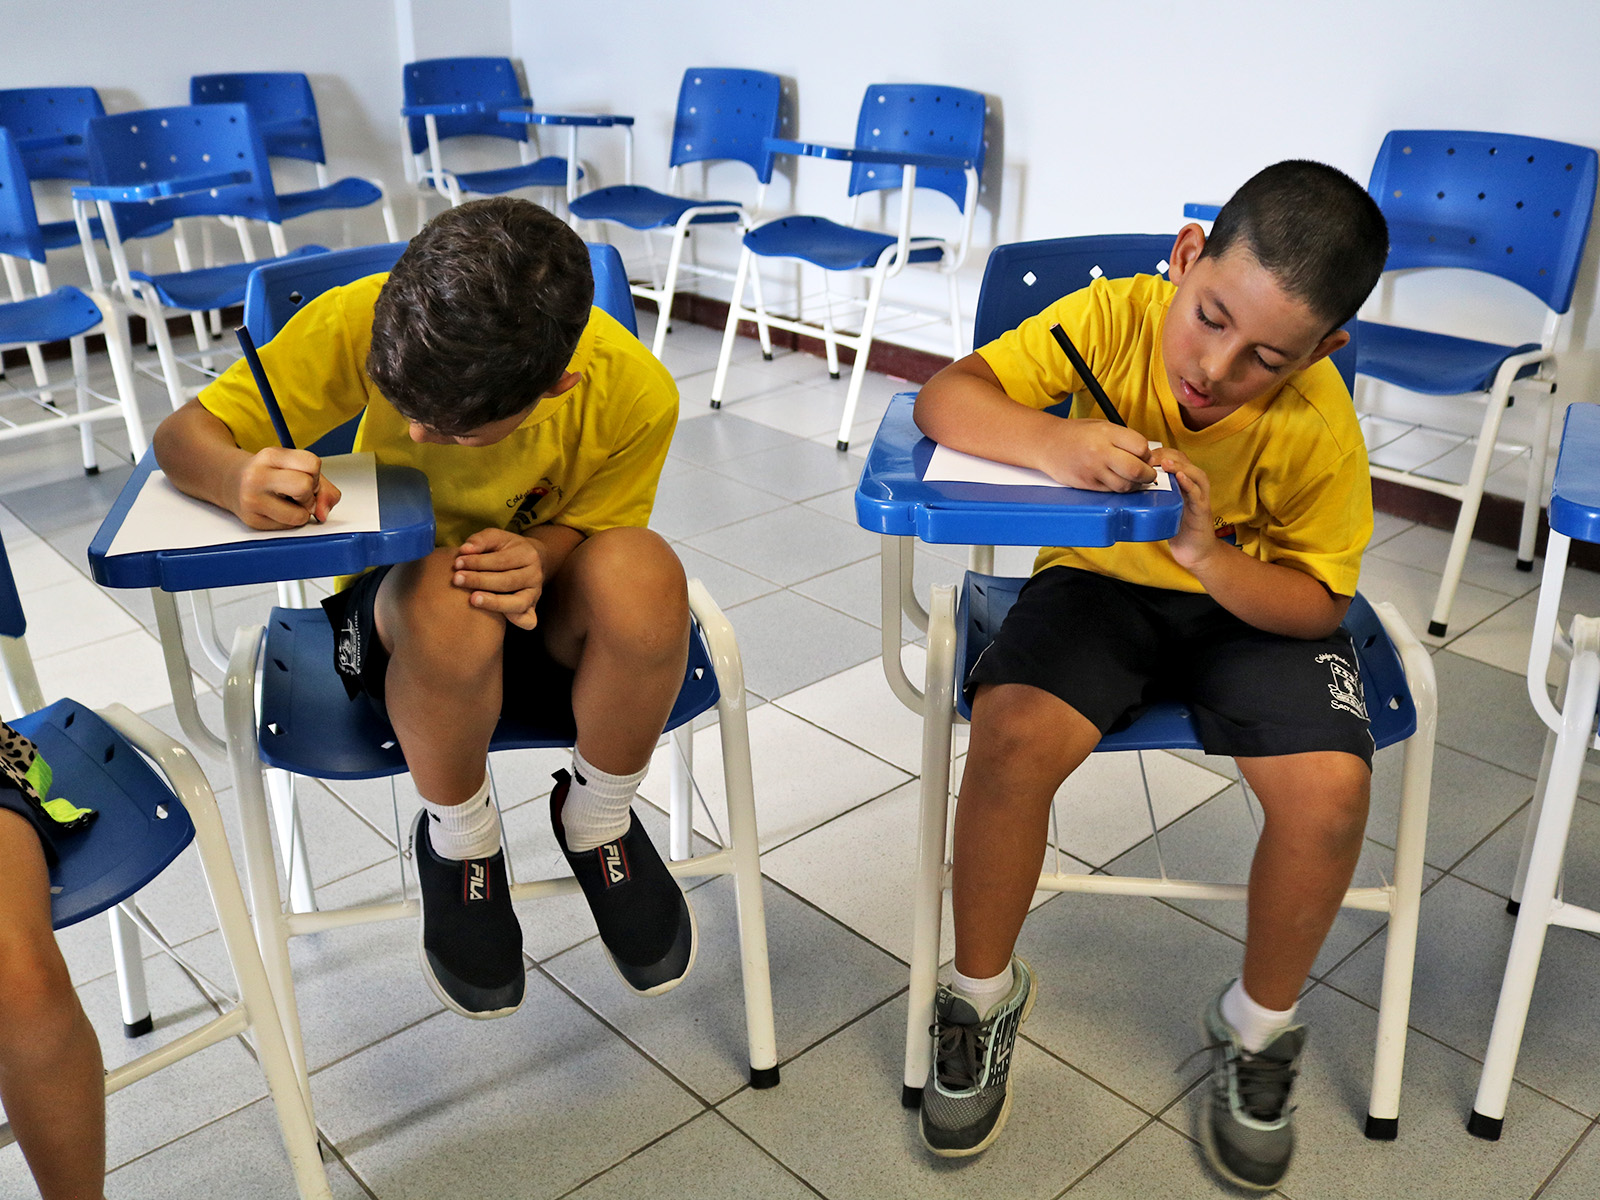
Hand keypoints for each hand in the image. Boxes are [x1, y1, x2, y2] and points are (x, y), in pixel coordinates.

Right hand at [234, 447, 339, 528]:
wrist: (232, 483)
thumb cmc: (270, 475)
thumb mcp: (295, 467)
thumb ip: (323, 487)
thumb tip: (323, 513)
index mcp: (271, 455)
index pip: (312, 464)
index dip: (316, 475)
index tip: (306, 477)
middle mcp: (258, 475)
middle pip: (304, 486)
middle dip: (309, 494)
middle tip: (298, 494)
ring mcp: (252, 499)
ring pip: (300, 515)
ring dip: (302, 513)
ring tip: (288, 504)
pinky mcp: (252, 520)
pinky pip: (289, 528)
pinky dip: (290, 522)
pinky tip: (278, 511)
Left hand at [451, 527, 545, 629]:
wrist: (530, 561)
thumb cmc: (506, 550)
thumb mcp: (496, 538)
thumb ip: (480, 540)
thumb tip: (465, 550)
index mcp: (528, 555)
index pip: (501, 560)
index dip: (478, 562)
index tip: (457, 563)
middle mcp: (535, 575)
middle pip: (508, 581)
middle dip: (480, 581)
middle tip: (457, 580)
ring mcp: (535, 594)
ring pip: (518, 602)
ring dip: (494, 602)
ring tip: (473, 600)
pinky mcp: (532, 609)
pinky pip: (528, 620)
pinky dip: (519, 621)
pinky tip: (500, 619)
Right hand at [1037, 420, 1154, 490]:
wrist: (1047, 444)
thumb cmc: (1076, 434)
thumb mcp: (1102, 426)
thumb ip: (1124, 438)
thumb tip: (1147, 455)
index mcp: (1106, 433)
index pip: (1141, 447)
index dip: (1147, 453)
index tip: (1145, 455)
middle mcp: (1100, 452)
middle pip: (1136, 470)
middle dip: (1148, 474)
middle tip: (1148, 473)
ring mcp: (1092, 470)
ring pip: (1125, 485)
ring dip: (1135, 484)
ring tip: (1133, 478)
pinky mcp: (1086, 484)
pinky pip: (1111, 491)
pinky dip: (1119, 488)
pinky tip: (1118, 481)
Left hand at [1150, 448, 1218, 568]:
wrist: (1193, 551)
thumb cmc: (1175, 527)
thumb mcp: (1160, 506)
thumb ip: (1148, 494)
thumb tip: (1123, 486)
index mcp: (1183, 482)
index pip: (1174, 458)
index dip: (1159, 453)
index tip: (1141, 455)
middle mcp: (1194, 486)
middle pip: (1185, 461)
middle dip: (1167, 456)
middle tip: (1149, 457)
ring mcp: (1200, 498)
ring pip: (1195, 474)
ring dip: (1180, 466)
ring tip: (1165, 463)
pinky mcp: (1202, 511)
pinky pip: (1198, 494)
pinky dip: (1190, 484)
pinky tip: (1180, 478)